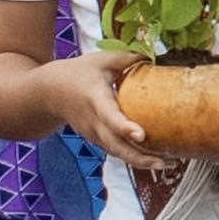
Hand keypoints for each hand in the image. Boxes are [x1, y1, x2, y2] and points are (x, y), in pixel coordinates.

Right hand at [47, 50, 170, 172]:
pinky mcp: (97, 141)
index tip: (141, 135)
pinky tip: (157, 159)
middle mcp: (94, 122)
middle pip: (116, 146)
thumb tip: (156, 55)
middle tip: (167, 162)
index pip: (110, 116)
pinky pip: (117, 152)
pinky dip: (135, 158)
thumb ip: (128, 58)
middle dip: (141, 157)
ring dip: (142, 162)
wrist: (48, 93)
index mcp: (95, 99)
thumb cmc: (77, 74)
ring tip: (169, 163)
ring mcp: (94, 135)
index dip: (125, 127)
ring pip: (118, 153)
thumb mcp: (101, 60)